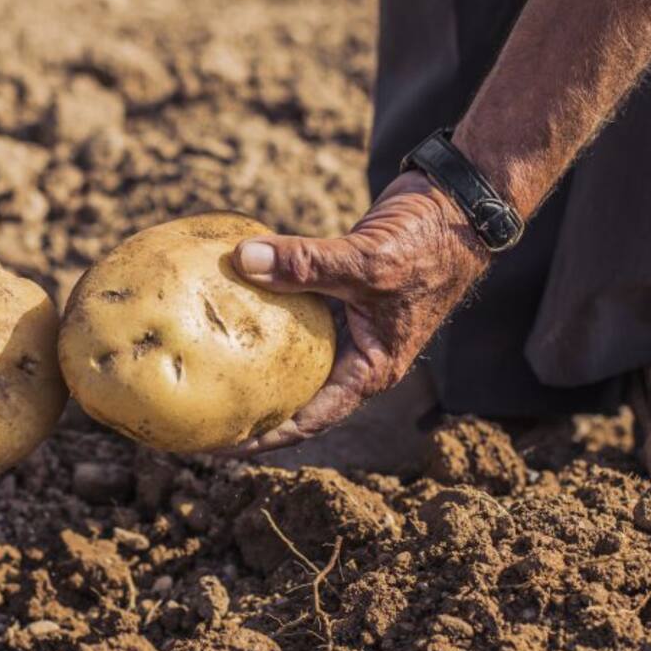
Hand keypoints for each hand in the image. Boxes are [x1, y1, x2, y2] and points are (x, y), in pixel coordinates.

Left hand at [221, 171, 489, 455]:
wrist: (455, 205)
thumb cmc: (428, 245)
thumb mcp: (368, 261)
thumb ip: (307, 263)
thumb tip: (243, 260)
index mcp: (370, 369)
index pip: (308, 419)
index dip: (262, 436)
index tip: (217, 445)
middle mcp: (356, 355)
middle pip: (293, 395)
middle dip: (248, 407)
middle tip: (196, 413)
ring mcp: (346, 325)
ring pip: (289, 354)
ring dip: (250, 361)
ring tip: (200, 367)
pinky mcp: (336, 293)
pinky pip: (291, 310)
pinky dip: (261, 310)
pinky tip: (223, 304)